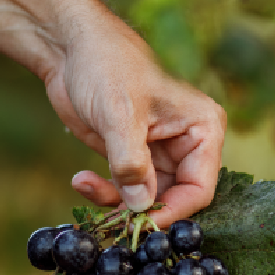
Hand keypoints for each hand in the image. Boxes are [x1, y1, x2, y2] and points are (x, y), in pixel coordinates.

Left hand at [44, 17, 226, 227]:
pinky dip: (104, 192)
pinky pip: (125, 190)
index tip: (142, 224)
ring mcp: (159, 153)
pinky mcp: (132, 157)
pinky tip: (81, 180)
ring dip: (116, 202)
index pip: (199, 188)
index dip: (172, 211)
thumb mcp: (119, 114)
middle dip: (140, 211)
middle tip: (109, 217)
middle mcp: (187, 144)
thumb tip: (140, 206)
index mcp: (203, 129)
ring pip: (146, 199)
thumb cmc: (105, 66)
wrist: (71, 50)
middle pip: (173, 199)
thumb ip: (132, 163)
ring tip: (86, 185)